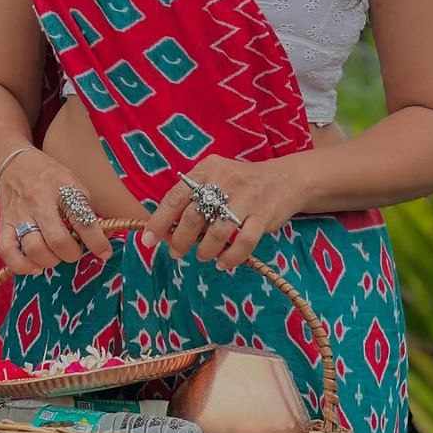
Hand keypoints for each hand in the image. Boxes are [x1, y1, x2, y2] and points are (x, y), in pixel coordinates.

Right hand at [0, 148, 113, 276]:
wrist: (14, 165)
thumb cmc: (50, 177)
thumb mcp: (73, 182)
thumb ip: (85, 208)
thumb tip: (101, 237)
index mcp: (63, 188)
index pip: (82, 219)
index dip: (97, 241)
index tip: (105, 253)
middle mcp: (40, 202)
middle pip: (57, 240)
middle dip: (71, 254)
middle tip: (74, 251)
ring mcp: (19, 215)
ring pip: (34, 249)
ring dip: (50, 261)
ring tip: (56, 255)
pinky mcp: (4, 225)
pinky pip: (8, 253)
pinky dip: (22, 266)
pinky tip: (35, 265)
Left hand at [140, 154, 310, 271]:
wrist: (284, 179)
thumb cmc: (240, 183)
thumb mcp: (215, 179)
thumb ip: (193, 199)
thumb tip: (166, 229)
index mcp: (207, 169)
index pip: (176, 195)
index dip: (159, 219)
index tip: (148, 239)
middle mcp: (225, 179)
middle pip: (193, 215)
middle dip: (180, 239)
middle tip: (176, 252)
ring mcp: (246, 197)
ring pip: (217, 231)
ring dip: (205, 250)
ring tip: (203, 256)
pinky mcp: (264, 215)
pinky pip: (243, 242)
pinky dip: (230, 257)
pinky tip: (224, 263)